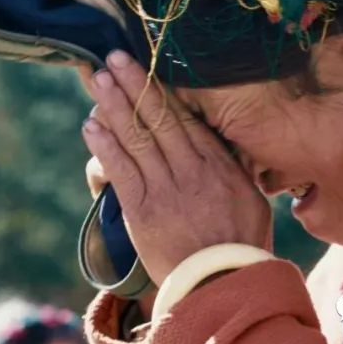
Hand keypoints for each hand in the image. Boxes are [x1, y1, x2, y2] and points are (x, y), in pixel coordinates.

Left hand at [81, 50, 272, 286]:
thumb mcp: (250, 197)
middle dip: (133, 84)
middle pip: (158, 117)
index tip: (143, 65)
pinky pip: (122, 170)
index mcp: (218, 163)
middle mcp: (191, 169)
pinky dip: (106, 145)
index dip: (160, 88)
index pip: (184, 116)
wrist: (224, 285)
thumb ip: (233, 166)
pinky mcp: (143, 211)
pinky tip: (92, 124)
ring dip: (114, 105)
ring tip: (96, 79)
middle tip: (111, 57)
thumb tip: (220, 141)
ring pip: (137, 137)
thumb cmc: (240, 244)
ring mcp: (166, 189)